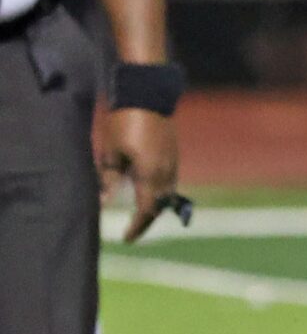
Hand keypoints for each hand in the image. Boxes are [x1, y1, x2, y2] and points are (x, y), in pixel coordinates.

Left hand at [100, 107, 178, 241]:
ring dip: (156, 206)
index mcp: (150, 176)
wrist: (147, 94)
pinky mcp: (174, 155)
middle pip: (161, 207)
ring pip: (168, 195)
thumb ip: (109, 180)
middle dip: (148, 220)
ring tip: (141, 212)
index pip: (146, 212)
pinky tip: (149, 189)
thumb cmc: (124, 122)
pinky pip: (170, 182)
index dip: (136, 228)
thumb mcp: (110, 152)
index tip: (125, 239)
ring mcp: (173, 164)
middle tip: (133, 229)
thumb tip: (105, 202)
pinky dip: (161, 192)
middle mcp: (167, 174)